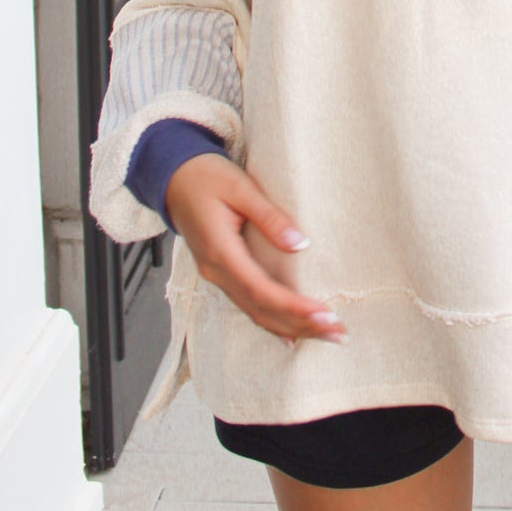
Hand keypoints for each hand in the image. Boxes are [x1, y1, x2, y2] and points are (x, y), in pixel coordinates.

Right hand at [163, 153, 346, 344]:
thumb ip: (270, 217)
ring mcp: (216, 275)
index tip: (325, 315)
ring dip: (290, 326)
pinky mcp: (221, 272)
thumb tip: (300, 244)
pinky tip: (291, 332)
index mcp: (220, 251)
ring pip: (255, 311)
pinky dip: (271, 320)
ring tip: (325, 334)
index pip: (261, 290)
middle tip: (337, 333)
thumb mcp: (240, 187)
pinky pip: (247, 303)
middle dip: (300, 324)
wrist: (174, 178)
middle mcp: (216, 271)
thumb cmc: (205, 177)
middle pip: (261, 309)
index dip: (294, 307)